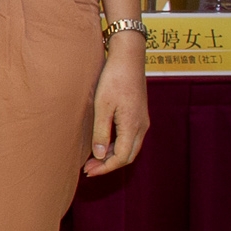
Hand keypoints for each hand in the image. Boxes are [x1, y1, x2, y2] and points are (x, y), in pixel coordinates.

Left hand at [83, 33, 148, 175]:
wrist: (128, 59)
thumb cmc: (113, 80)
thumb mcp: (102, 107)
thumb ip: (101, 132)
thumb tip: (99, 155)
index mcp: (133, 126)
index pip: (121, 158)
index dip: (104, 168)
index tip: (87, 171)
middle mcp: (142, 127)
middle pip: (127, 156)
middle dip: (108, 165)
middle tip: (88, 169)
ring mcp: (142, 121)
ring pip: (129, 148)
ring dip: (112, 156)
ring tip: (92, 159)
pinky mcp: (139, 115)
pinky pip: (130, 138)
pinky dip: (116, 145)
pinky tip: (102, 144)